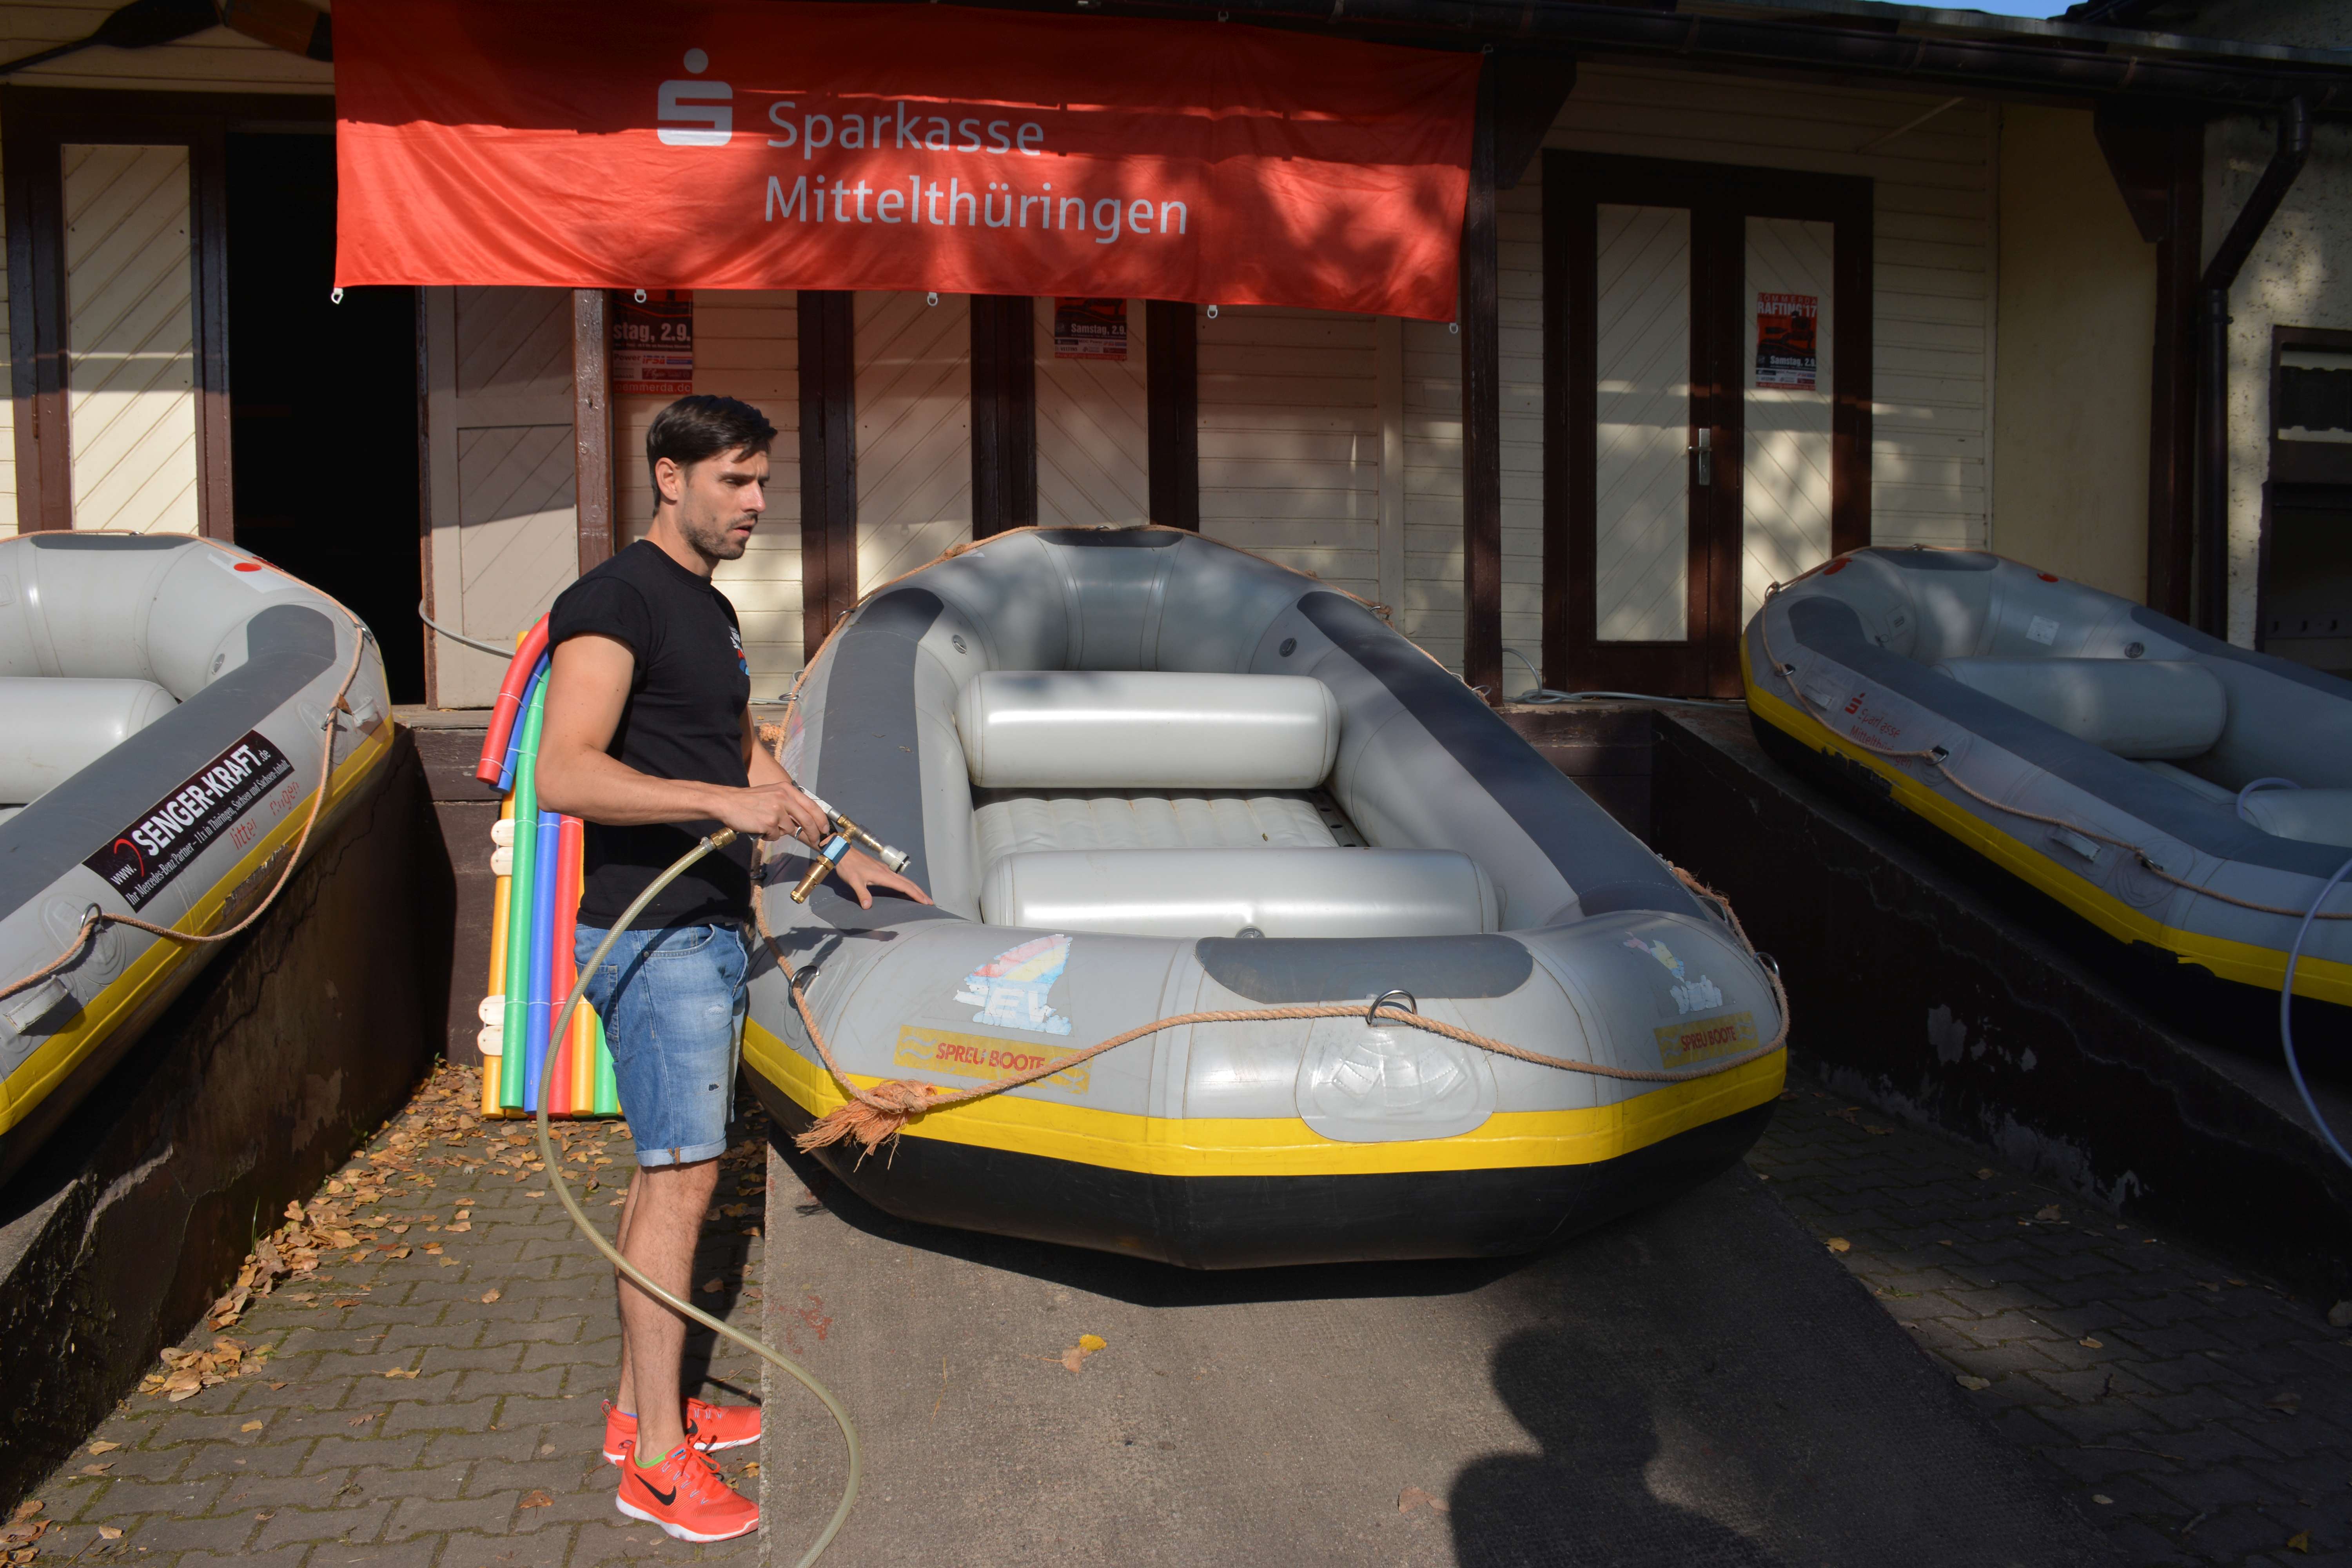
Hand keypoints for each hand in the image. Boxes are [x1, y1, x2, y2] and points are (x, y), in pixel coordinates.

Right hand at [713, 781, 831, 842]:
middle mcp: (784, 798)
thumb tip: (805, 819)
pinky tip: (759, 828)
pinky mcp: (768, 823)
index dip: (821, 819)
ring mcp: (777, 810)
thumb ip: (789, 803)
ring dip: (780, 831)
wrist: (728, 802)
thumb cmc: (749, 800)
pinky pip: (775, 836)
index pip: (812, 806)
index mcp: (787, 789)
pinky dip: (769, 836)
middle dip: (814, 833)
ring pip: (789, 829)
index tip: (825, 828)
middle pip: (807, 820)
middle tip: (816, 841)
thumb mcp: (773, 793)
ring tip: (767, 824)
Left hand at [830, 847, 934, 909]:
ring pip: (904, 880)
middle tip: (929, 902)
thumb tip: (868, 907)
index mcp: (884, 875)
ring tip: (921, 896)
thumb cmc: (849, 867)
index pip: (904, 886)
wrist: (843, 853)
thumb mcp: (854, 881)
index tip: (925, 902)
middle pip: (908, 883)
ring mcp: (885, 869)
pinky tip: (905, 887)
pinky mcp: (881, 869)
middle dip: (920, 892)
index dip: (916, 894)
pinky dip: (906, 884)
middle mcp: (887, 872)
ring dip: (914, 888)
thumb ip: (862, 893)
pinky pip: (898, 878)